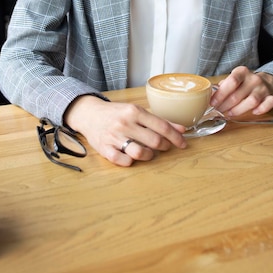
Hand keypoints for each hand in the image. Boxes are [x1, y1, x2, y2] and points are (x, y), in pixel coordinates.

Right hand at [64, 96, 185, 166]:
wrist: (89, 114)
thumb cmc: (117, 113)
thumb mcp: (137, 111)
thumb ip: (159, 121)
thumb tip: (182, 129)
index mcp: (134, 111)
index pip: (162, 126)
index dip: (176, 137)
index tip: (183, 144)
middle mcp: (125, 123)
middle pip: (154, 141)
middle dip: (165, 146)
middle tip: (166, 147)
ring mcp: (114, 137)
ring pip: (140, 153)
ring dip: (150, 155)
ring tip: (150, 153)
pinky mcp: (105, 149)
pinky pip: (124, 161)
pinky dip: (132, 161)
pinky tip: (132, 157)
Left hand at [210, 66, 272, 116]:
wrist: (267, 82)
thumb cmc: (245, 82)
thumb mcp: (234, 79)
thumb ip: (223, 86)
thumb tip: (209, 94)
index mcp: (242, 72)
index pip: (232, 81)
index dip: (221, 94)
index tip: (213, 102)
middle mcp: (253, 79)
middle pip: (238, 95)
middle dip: (225, 105)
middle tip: (218, 110)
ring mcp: (263, 88)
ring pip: (251, 101)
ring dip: (238, 110)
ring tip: (230, 113)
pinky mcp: (271, 97)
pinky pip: (268, 104)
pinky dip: (261, 109)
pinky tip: (253, 112)